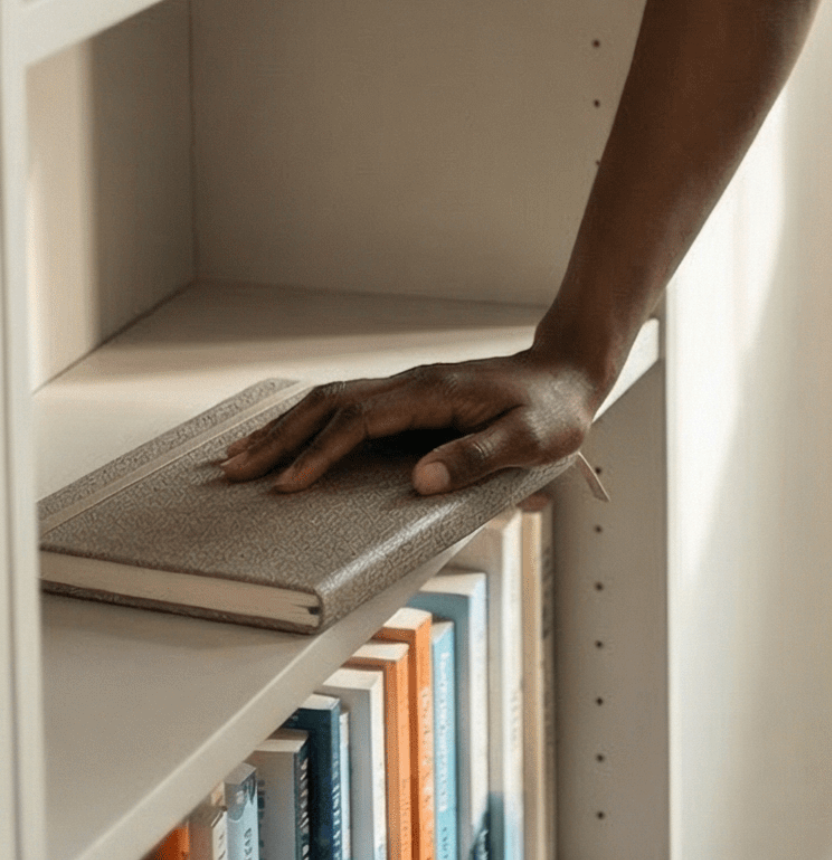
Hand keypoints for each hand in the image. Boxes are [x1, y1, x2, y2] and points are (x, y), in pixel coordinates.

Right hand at [218, 351, 603, 497]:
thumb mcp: (529, 441)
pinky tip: (290, 440)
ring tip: (241, 456)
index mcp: (434, 393)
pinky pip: (348, 408)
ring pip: (332, 402)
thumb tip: (420, 481)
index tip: (288, 485)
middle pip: (331, 404)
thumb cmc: (552, 412)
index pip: (361, 421)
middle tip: (235, 470)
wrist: (568, 375)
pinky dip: (310, 424)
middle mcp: (412, 385)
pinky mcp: (409, 400)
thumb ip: (477, 457)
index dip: (321, 452)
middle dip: (281, 437)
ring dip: (286, 428)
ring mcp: (408, 389)